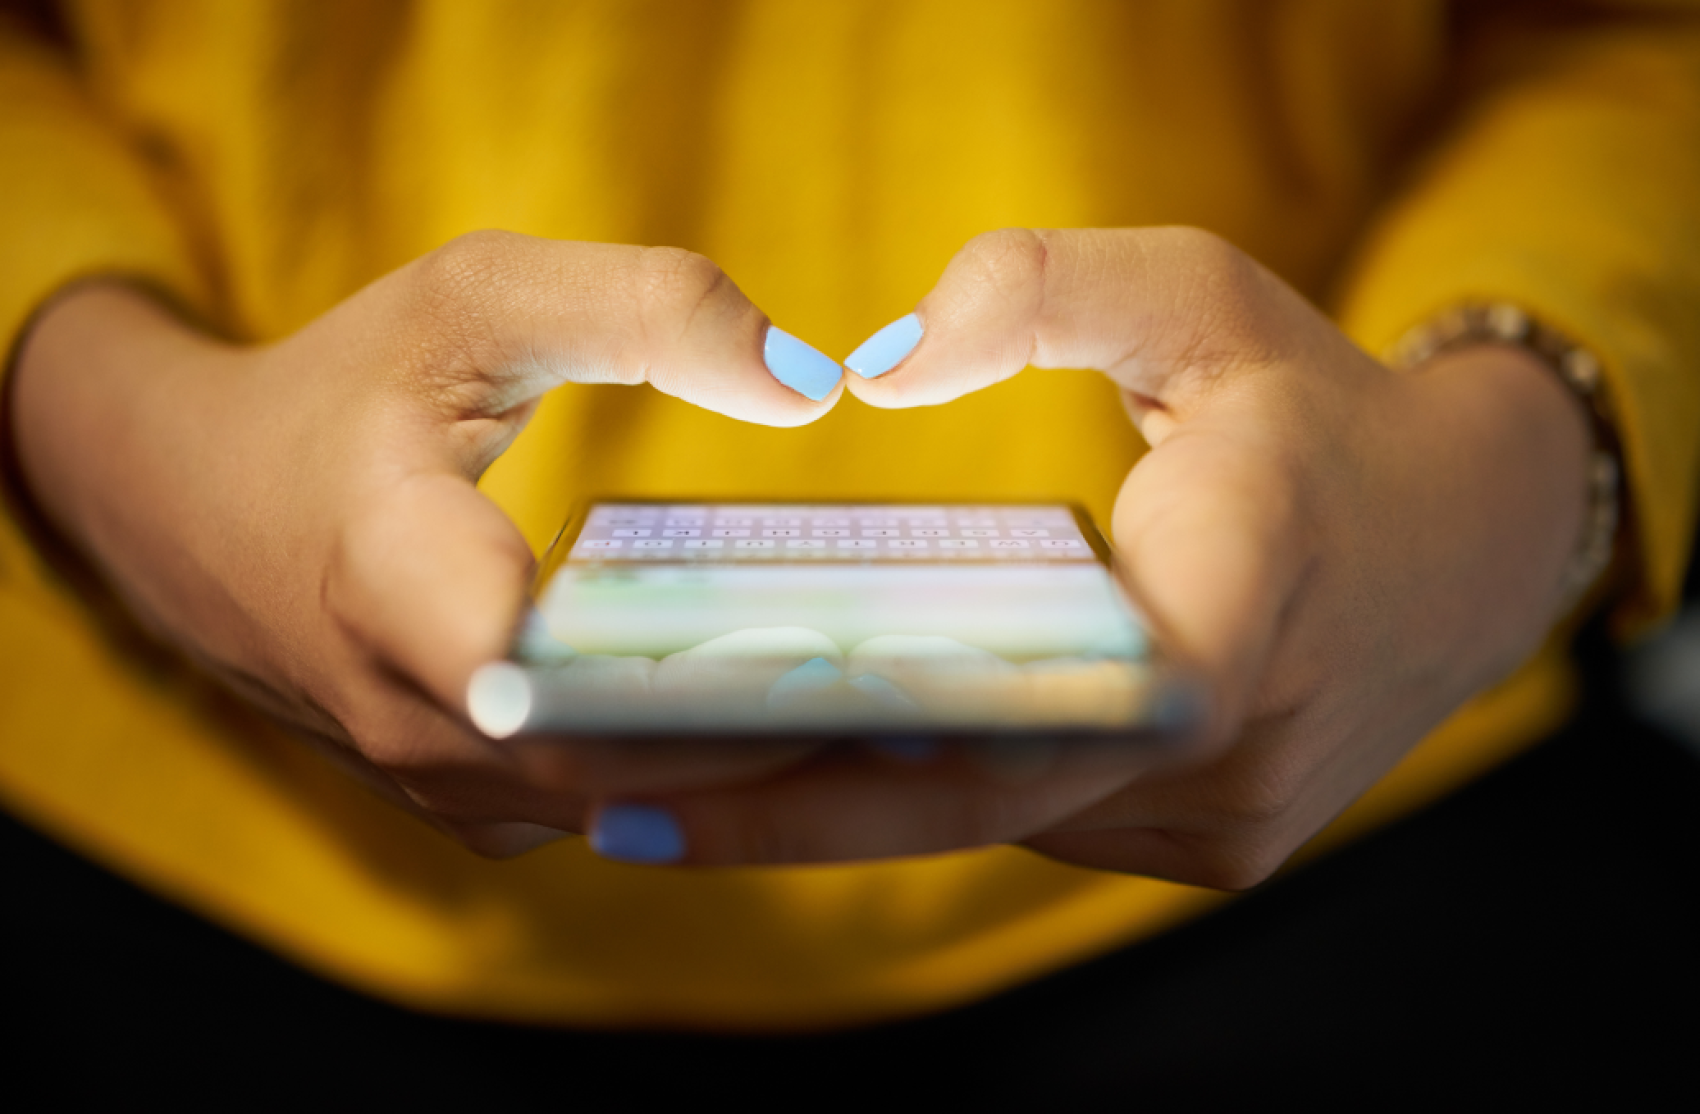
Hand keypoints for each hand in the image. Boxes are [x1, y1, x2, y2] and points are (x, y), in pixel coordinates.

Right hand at [8, 232, 844, 855]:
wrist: (191, 507)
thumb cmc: (341, 392)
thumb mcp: (474, 299)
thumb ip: (643, 308)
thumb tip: (812, 382)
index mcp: (394, 581)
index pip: (558, 683)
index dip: (707, 688)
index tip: (849, 663)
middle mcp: (412, 720)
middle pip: (628, 767)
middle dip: (784, 740)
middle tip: (949, 700)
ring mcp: (438, 782)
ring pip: (630, 807)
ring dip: (759, 772)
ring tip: (914, 718)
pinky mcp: (467, 803)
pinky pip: (608, 809)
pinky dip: (704, 776)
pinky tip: (809, 725)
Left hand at [593, 228, 1591, 886]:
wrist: (1467, 546)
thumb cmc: (1316, 410)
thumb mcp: (1201, 296)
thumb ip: (1043, 290)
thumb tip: (875, 364)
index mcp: (1235, 605)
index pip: (1020, 717)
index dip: (838, 763)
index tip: (669, 777)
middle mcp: (1229, 752)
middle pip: (971, 802)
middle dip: (784, 806)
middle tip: (602, 797)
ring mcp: (1224, 822)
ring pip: (998, 825)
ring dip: (848, 805)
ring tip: (673, 778)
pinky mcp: (1212, 846)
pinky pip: (1041, 823)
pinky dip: (933, 796)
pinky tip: (818, 762)